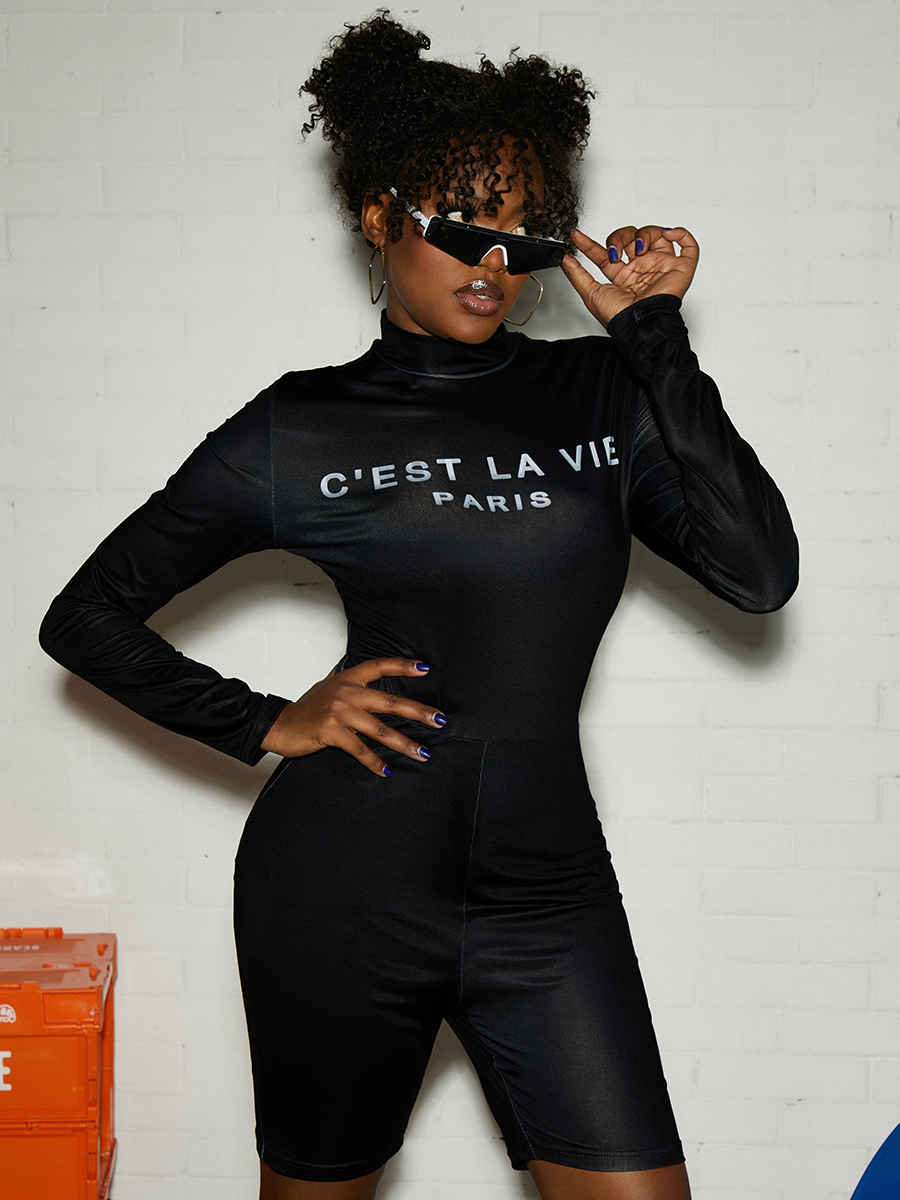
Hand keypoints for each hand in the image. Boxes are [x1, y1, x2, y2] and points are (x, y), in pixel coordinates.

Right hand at [260, 657, 444, 776]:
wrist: (279, 724)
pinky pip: (359, 749)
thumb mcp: (327, 686)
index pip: (379, 666)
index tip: (425, 668)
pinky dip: (374, 762)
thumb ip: (345, 681)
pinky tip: (386, 770)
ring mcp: (339, 712)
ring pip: (379, 730)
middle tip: (439, 720)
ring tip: (422, 753)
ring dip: (403, 744)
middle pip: (389, 701)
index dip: (402, 666)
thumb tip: (357, 672)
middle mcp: (346, 692)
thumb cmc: (306, 708)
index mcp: (348, 679)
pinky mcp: (332, 732)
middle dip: (418, 712)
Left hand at [561, 225, 698, 328]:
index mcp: (623, 276)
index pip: (606, 253)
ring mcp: (661, 267)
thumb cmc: (619, 317)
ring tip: (639, 249)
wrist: (639, 325)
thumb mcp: (591, 293)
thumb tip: (564, 259)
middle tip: (616, 249)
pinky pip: (688, 246)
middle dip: (620, 236)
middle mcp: (642, 269)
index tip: (576, 236)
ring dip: (645, 233)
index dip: (591, 243)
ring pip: (657, 235)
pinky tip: (668, 235)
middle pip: (632, 237)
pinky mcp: (680, 268)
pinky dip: (681, 234)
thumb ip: (577, 274)